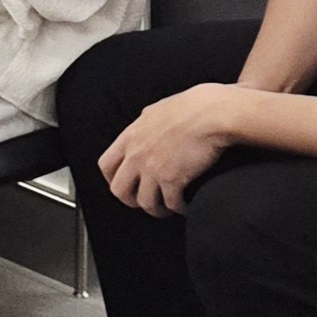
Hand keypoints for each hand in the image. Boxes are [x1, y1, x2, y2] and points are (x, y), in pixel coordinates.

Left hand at [101, 86, 238, 216]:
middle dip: (129, 200)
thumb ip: (145, 123)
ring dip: (155, 209)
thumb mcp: (155, 111)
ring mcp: (152, 169)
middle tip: (141, 202)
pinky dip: (178, 209)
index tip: (122, 184)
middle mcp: (136, 156)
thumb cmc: (189, 107)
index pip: (106, 165)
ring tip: (165, 209)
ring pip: (144, 202)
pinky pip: (171, 203)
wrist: (210, 113)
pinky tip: (185, 207)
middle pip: (119, 190)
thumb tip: (147, 123)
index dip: (112, 179)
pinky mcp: (173, 180)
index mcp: (129, 138)